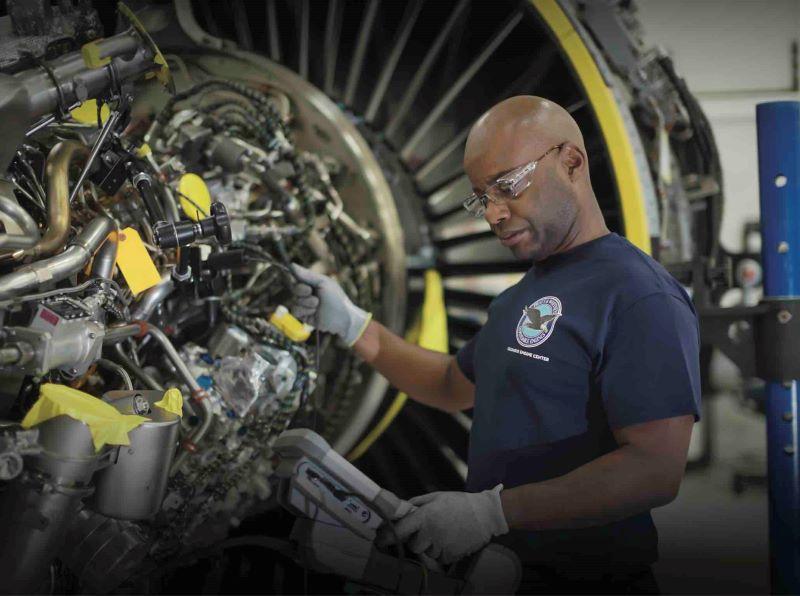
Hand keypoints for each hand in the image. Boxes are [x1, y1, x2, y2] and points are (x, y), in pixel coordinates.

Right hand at [290, 264, 371, 346]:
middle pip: (294, 288)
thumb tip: (292, 265)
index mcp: (314, 283)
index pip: (298, 277)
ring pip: (295, 300)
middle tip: (309, 291)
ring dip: (306, 302)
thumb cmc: (337, 299)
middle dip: (301, 289)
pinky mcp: (305, 316)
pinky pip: (295, 311)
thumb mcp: (323, 283)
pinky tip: (314, 312)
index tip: (290, 273)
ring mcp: (306, 305)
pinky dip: (304, 310)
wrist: (343, 319)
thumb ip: (307, 275)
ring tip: (317, 304)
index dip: (293, 275)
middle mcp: (309, 294)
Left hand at [377, 485, 508, 564]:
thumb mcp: (436, 497)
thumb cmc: (459, 503)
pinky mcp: (451, 556)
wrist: (485, 514)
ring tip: (443, 532)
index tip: (379, 540)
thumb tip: (401, 509)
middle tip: (426, 530)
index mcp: (425, 516)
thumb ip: (416, 503)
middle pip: (413, 545)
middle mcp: (431, 532)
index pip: (400, 530)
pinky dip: (441, 551)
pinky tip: (450, 539)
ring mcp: (441, 546)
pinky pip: (438, 558)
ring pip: (426, 552)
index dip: (387, 536)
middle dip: (416, 539)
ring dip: (429, 545)